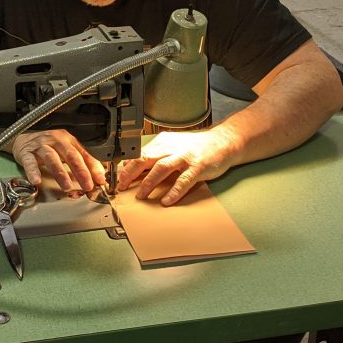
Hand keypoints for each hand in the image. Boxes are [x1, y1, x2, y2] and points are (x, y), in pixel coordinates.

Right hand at [10, 130, 105, 192]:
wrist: (22, 139)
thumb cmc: (47, 145)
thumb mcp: (65, 150)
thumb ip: (81, 161)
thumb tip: (98, 175)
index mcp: (67, 140)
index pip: (83, 154)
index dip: (92, 167)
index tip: (100, 180)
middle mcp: (55, 140)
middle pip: (70, 155)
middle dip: (80, 171)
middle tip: (87, 185)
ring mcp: (40, 145)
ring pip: (52, 158)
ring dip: (60, 173)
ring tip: (66, 186)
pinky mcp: (26, 152)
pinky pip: (30, 162)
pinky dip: (33, 172)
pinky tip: (37, 181)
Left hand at [117, 129, 238, 205]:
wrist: (223, 142)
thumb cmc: (196, 147)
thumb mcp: (173, 146)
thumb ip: (155, 156)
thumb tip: (134, 169)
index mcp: (164, 142)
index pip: (140, 153)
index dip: (127, 167)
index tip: (118, 179)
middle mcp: (172, 148)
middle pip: (146, 158)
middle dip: (131, 173)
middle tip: (122, 186)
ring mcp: (185, 157)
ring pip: (162, 168)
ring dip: (148, 182)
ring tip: (141, 195)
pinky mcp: (198, 167)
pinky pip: (183, 181)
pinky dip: (174, 191)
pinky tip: (166, 200)